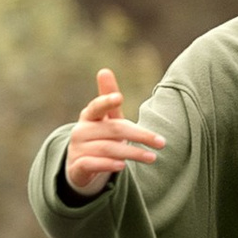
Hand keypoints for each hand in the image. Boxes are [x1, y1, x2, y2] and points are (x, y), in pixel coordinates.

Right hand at [62, 66, 164, 199]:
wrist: (81, 166)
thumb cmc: (100, 136)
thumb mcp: (106, 118)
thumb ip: (109, 97)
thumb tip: (104, 70)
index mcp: (89, 116)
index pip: (97, 106)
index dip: (107, 101)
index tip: (119, 98)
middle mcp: (81, 131)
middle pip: (113, 130)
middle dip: (139, 135)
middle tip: (161, 142)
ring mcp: (77, 149)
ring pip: (106, 149)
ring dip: (131, 152)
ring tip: (152, 157)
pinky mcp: (77, 167)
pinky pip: (92, 164)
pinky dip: (108, 165)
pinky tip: (123, 166)